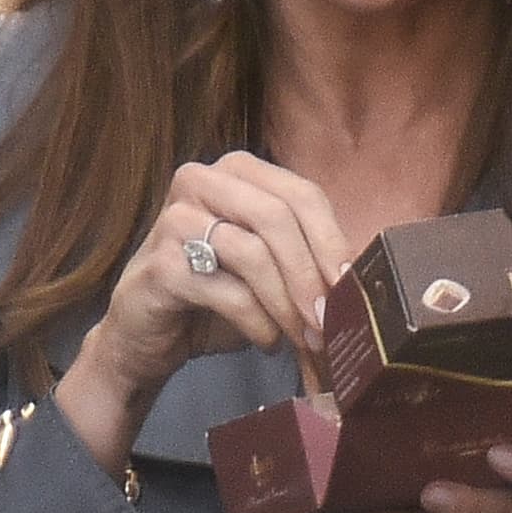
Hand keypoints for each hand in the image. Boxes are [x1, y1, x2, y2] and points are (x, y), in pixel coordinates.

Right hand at [57, 152, 347, 475]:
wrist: (147, 335)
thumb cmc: (216, 297)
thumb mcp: (270, 270)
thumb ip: (308, 260)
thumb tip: (364, 280)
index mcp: (238, 171)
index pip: (301, 194)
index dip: (332, 241)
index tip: (351, 286)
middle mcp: (202, 180)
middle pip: (278, 217)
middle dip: (311, 274)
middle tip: (330, 321)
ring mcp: (174, 217)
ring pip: (252, 253)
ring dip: (287, 304)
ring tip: (303, 338)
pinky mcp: (159, 262)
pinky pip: (225, 290)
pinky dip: (256, 321)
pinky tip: (266, 341)